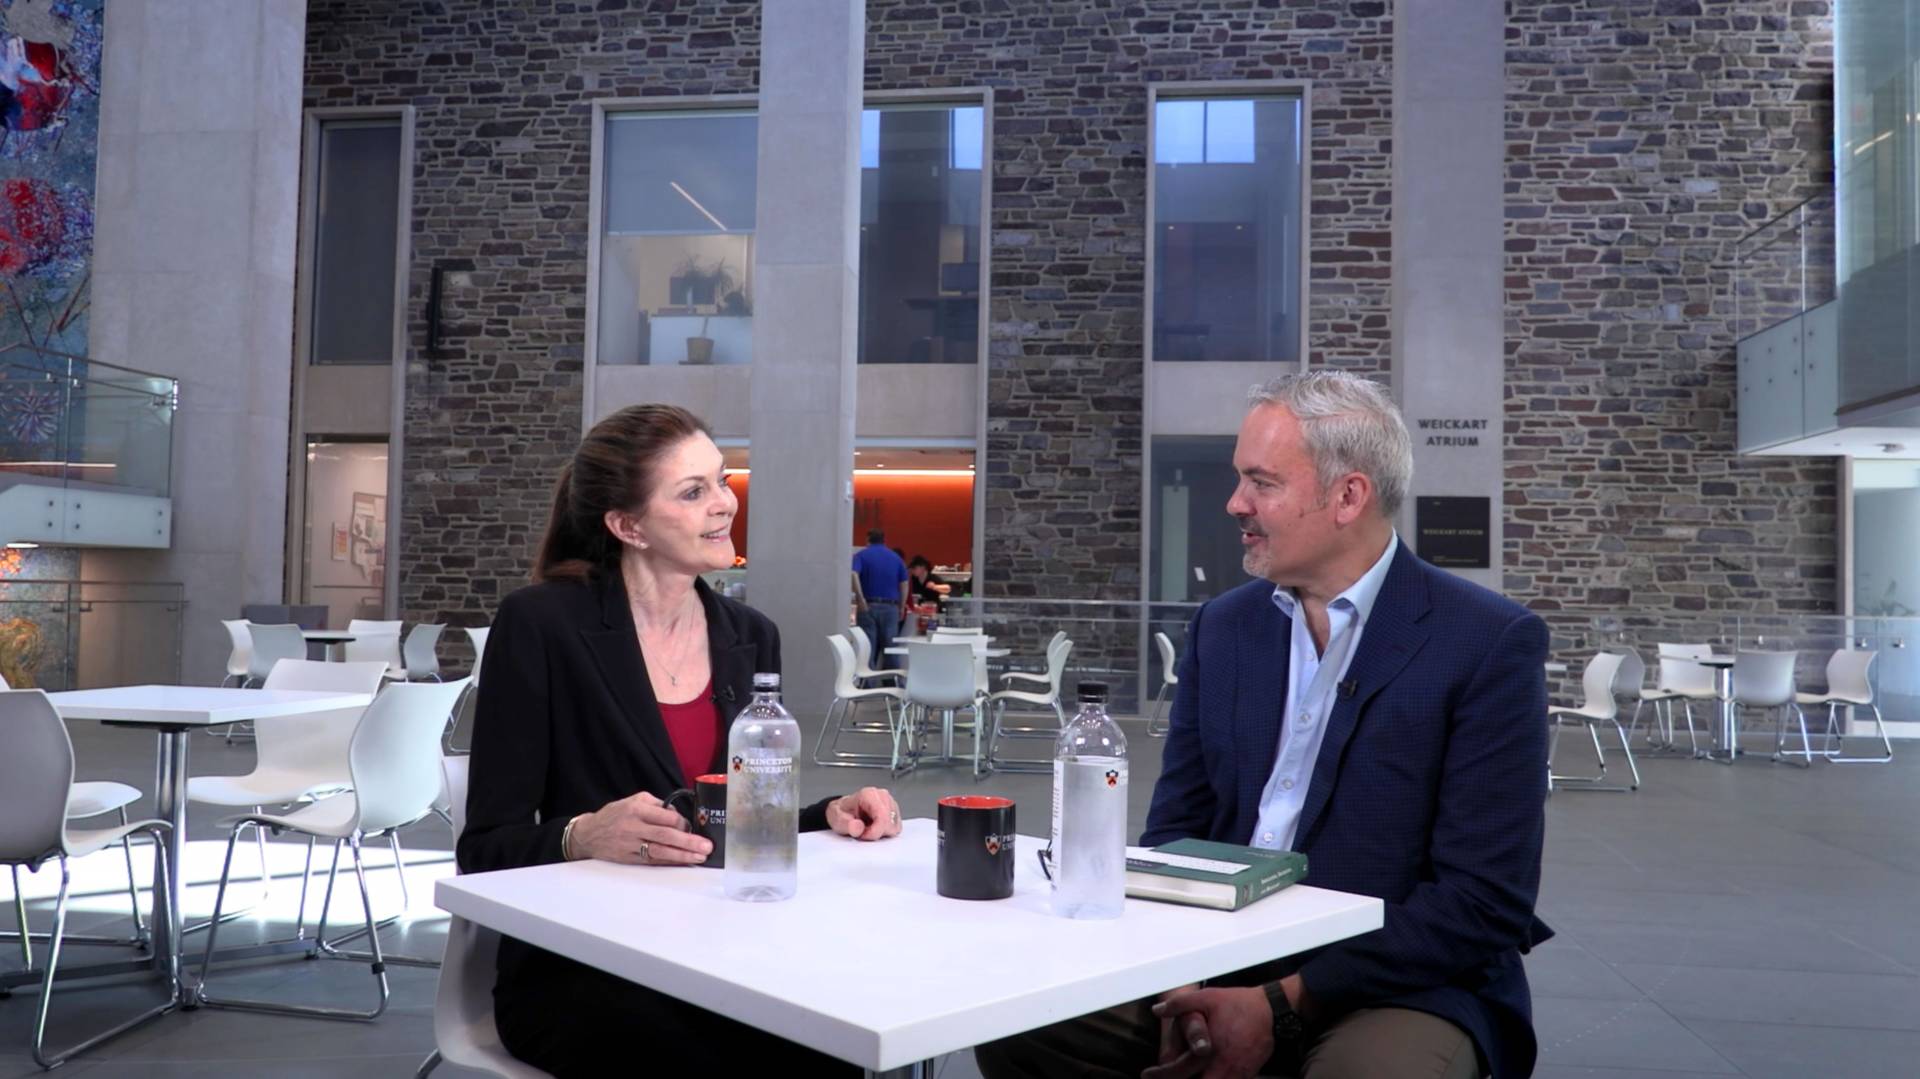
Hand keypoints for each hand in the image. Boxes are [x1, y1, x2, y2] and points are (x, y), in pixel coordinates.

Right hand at [569, 791, 712, 865]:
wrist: (588, 834)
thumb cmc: (614, 815)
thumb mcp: (633, 800)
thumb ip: (656, 806)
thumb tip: (678, 816)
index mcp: (636, 809)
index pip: (665, 816)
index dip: (682, 823)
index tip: (694, 827)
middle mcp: (634, 827)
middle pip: (665, 836)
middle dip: (688, 842)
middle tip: (706, 847)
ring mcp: (631, 845)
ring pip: (660, 851)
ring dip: (682, 855)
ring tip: (699, 857)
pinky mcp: (629, 858)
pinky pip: (653, 860)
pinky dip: (669, 862)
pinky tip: (683, 862)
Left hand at [826, 786, 901, 839]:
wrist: (843, 810)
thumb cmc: (842, 812)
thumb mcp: (837, 819)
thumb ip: (846, 824)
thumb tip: (857, 827)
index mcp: (869, 795)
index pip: (883, 817)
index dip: (874, 832)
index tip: (863, 835)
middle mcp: (882, 796)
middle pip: (890, 824)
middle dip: (877, 833)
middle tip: (863, 831)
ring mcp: (890, 802)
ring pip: (894, 827)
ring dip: (881, 833)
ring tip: (868, 828)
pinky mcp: (894, 811)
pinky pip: (896, 828)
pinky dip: (885, 832)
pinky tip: (874, 827)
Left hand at [1143, 987, 1273, 1078]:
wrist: (1273, 1011)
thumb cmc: (1239, 1004)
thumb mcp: (1207, 997)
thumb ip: (1181, 1004)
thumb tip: (1157, 1010)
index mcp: (1209, 1051)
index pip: (1179, 1071)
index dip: (1161, 1075)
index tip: (1148, 1075)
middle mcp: (1223, 1068)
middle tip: (1165, 1078)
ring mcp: (1238, 1074)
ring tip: (1185, 1077)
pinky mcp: (1248, 1074)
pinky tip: (1206, 1075)